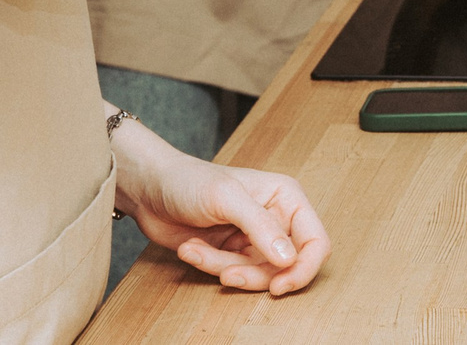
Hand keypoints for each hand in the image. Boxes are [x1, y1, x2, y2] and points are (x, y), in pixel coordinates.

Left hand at [112, 121, 329, 295]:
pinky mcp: (233, 253)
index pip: (315, 242)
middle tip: (227, 273)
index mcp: (286, 198)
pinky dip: (209, 266)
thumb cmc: (190, 181)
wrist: (151, 189)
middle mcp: (276, 219)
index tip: (280, 286)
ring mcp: (254, 239)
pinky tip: (191, 248)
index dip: (304, 269)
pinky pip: (233, 274)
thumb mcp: (226, 199)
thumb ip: (261, 227)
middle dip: (253, 274)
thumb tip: (289, 260)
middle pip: (286, 267)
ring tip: (196, 249)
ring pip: (256, 275)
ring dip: (223, 268)